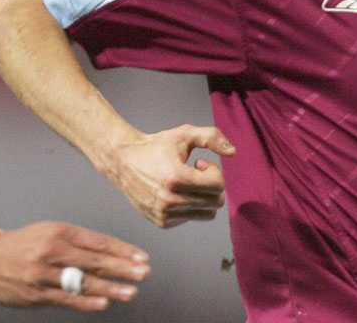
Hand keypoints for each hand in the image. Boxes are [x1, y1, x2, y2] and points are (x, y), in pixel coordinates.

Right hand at [0, 222, 149, 311]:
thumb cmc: (25, 244)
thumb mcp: (50, 232)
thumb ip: (78, 243)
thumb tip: (112, 256)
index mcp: (60, 232)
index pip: (99, 242)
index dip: (122, 251)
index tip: (142, 258)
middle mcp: (53, 250)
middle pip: (95, 261)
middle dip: (122, 268)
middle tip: (143, 273)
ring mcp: (43, 273)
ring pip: (82, 282)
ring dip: (109, 288)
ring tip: (130, 292)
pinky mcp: (35, 293)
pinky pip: (64, 299)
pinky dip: (85, 302)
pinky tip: (102, 304)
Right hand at [107, 123, 234, 227]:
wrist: (124, 161)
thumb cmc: (157, 146)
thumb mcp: (184, 134)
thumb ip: (212, 137)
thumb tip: (233, 152)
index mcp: (176, 178)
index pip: (217, 186)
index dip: (214, 171)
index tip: (200, 162)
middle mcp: (169, 200)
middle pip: (216, 202)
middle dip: (212, 185)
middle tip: (195, 172)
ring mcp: (165, 214)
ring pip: (207, 213)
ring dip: (203, 196)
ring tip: (187, 182)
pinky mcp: (162, 222)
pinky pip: (192, 218)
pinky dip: (190, 205)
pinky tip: (176, 191)